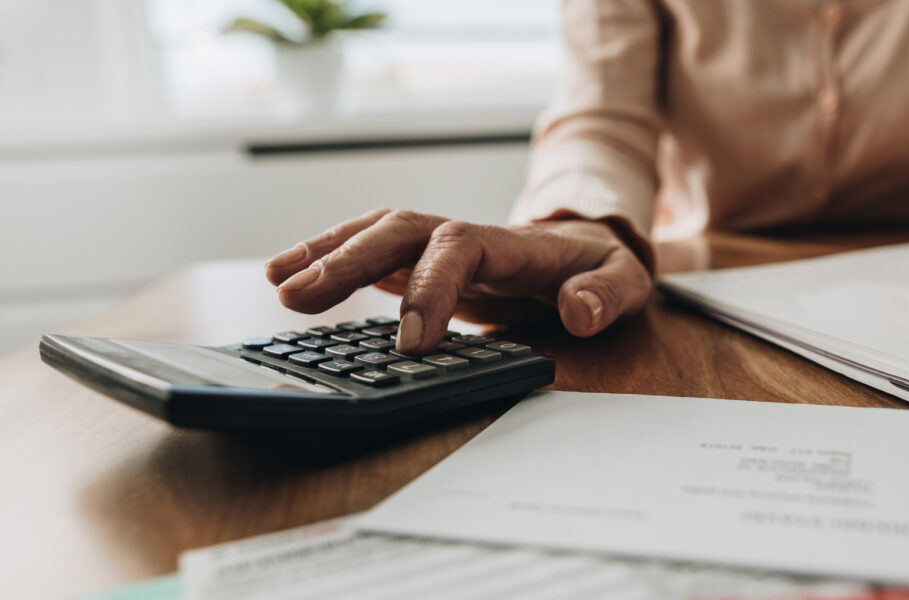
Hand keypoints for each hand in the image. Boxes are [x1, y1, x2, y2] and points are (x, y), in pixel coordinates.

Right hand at [265, 209, 652, 353]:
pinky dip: (328, 257)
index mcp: (512, 243)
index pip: (459, 249)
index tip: (412, 342)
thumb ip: (607, 294)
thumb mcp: (626, 281)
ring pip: (375, 233)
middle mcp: (467, 236)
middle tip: (299, 298)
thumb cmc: (602, 270)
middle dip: (348, 260)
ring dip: (325, 252)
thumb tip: (579, 311)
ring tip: (278, 282)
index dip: (430, 288)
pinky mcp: (423, 260)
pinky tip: (287, 277)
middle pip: (400, 230)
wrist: (588, 253)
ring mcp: (440, 245)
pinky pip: (370, 251)